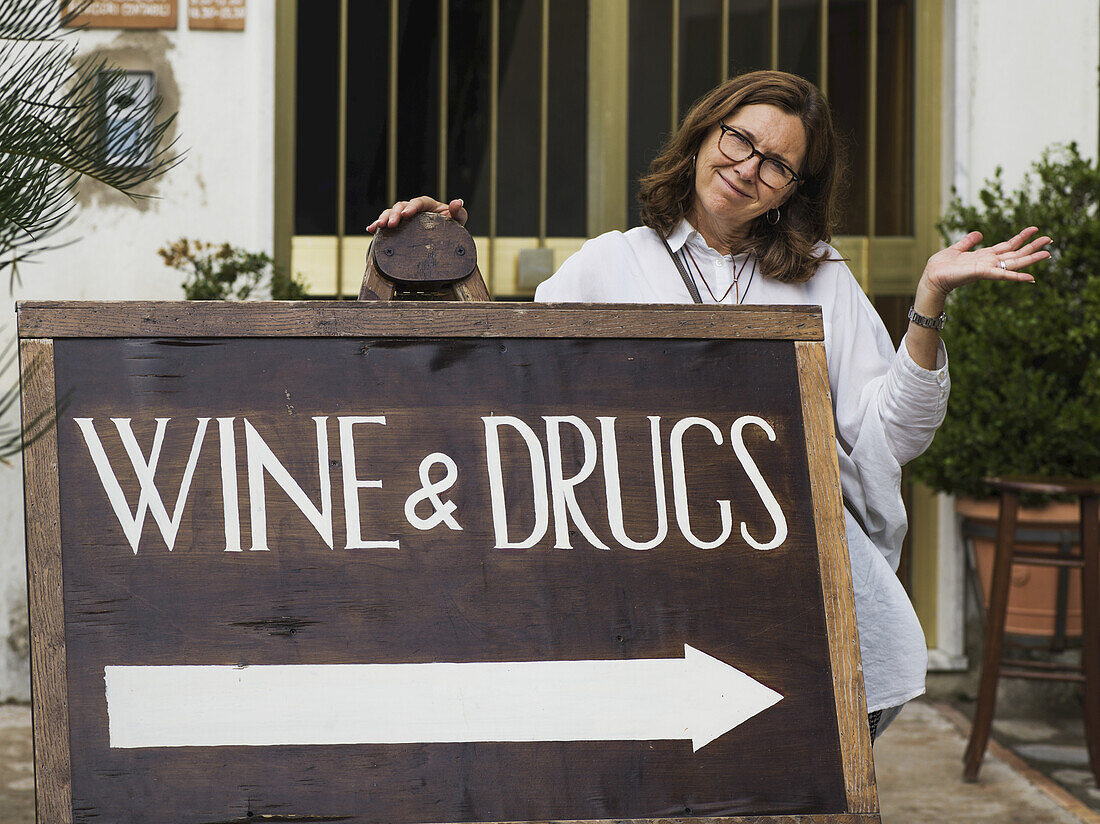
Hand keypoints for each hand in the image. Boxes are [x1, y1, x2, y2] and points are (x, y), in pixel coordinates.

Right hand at [366, 196, 467, 232]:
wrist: (445, 238)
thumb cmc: (451, 227)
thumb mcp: (457, 221)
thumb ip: (458, 212)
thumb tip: (458, 202)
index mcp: (427, 204)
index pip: (418, 202)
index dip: (412, 207)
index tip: (407, 215)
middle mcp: (413, 208)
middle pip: (401, 206)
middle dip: (394, 214)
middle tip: (391, 225)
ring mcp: (404, 217)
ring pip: (391, 213)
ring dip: (383, 218)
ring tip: (378, 226)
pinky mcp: (399, 225)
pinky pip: (386, 223)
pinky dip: (378, 225)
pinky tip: (370, 230)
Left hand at [920, 226, 1050, 300]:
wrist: (932, 277)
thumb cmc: (941, 266)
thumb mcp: (956, 249)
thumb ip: (968, 241)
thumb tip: (979, 233)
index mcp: (984, 256)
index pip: (1007, 245)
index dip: (1021, 237)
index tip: (1035, 228)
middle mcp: (989, 262)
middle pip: (1016, 253)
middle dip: (1033, 246)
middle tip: (1050, 239)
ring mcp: (988, 268)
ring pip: (1014, 262)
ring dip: (1031, 258)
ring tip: (1048, 253)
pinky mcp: (983, 273)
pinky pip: (1003, 274)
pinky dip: (1017, 276)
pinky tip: (1031, 278)